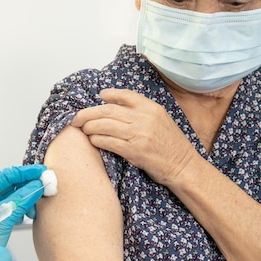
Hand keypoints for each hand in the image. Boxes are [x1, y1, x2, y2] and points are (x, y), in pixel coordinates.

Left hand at [0, 164, 45, 244]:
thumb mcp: (4, 216)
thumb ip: (21, 199)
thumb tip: (37, 185)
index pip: (6, 175)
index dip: (25, 173)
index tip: (40, 172)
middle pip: (12, 184)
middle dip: (29, 188)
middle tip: (44, 187)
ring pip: (15, 195)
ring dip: (28, 200)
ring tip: (33, 210)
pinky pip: (15, 205)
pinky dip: (23, 208)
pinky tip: (27, 215)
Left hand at [71, 88, 195, 185]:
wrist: (183, 165)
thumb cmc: (171, 144)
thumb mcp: (161, 120)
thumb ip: (142, 111)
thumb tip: (114, 104)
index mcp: (151, 108)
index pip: (125, 95)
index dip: (109, 94)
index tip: (99, 96)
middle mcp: (144, 119)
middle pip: (108, 110)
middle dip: (88, 113)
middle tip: (77, 118)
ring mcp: (139, 135)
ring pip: (105, 125)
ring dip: (90, 126)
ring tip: (83, 129)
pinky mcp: (134, 151)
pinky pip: (109, 142)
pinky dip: (97, 140)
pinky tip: (92, 140)